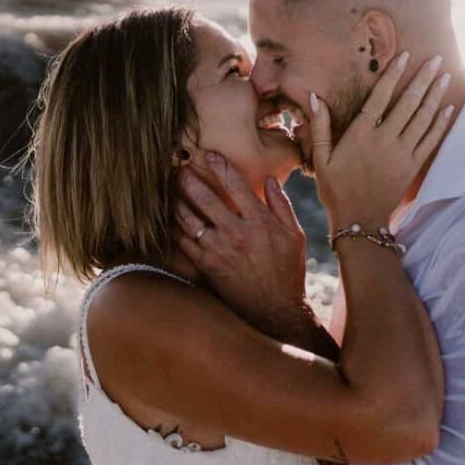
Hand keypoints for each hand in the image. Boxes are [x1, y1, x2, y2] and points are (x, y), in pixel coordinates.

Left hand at [174, 153, 316, 338]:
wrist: (275, 311)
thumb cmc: (287, 272)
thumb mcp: (295, 236)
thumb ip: (282, 206)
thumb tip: (270, 179)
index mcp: (260, 222)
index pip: (237, 185)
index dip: (220, 166)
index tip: (208, 154)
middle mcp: (237, 232)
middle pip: (205, 198)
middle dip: (189, 179)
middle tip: (178, 168)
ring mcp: (219, 249)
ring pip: (189, 218)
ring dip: (177, 201)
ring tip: (169, 190)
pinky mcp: (206, 265)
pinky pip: (183, 242)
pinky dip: (174, 228)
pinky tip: (169, 218)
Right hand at [309, 52, 454, 229]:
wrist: (359, 221)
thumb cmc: (336, 189)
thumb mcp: (321, 158)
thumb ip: (320, 126)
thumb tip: (315, 98)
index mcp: (361, 135)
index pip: (380, 97)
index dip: (394, 75)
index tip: (405, 55)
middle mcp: (384, 140)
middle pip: (408, 103)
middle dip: (423, 79)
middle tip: (436, 59)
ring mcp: (402, 153)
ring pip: (423, 118)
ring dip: (435, 95)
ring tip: (445, 76)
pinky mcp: (413, 166)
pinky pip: (430, 140)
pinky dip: (440, 123)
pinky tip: (448, 108)